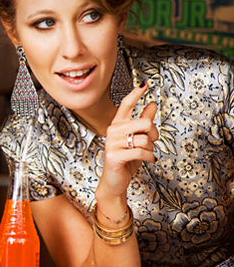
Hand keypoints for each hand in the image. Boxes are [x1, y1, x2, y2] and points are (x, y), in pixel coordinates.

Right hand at [98, 82, 158, 201]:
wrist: (114, 182)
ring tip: (144, 155)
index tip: (144, 84)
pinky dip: (149, 157)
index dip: (136, 94)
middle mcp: (113, 131)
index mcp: (118, 124)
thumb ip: (143, 122)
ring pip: (145, 140)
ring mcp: (112, 143)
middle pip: (144, 123)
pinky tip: (147, 160)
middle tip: (152, 142)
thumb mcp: (137, 140)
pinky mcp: (114, 155)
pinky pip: (141, 152)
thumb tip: (152, 104)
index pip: (126, 104)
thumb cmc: (126, 160)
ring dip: (150, 150)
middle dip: (155, 134)